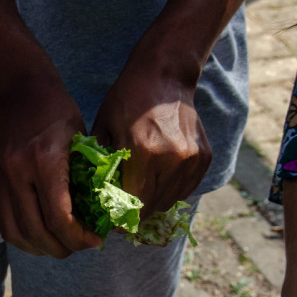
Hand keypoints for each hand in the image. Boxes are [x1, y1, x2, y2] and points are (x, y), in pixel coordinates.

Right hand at [0, 71, 102, 257]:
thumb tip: (102, 215)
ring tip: (61, 246)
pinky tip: (42, 236)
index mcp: (44, 162)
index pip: (59, 218)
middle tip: (82, 246)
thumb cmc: (59, 112)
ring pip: (15, 233)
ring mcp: (1, 179)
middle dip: (62, 248)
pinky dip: (24, 237)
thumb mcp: (82, 140)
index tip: (96, 240)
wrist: (21, 90)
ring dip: (40, 248)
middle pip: (37, 232)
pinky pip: (5, 222)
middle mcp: (18, 173)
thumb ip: (87, 177)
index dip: (79, 238)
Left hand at [91, 37, 210, 217]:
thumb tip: (93, 199)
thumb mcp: (104, 127)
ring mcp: (192, 160)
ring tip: (139, 193)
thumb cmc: (127, 100)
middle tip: (122, 210)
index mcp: (144, 153)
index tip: (110, 220)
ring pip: (169, 202)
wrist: (165, 76)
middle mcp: (172, 160)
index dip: (120, 217)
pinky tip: (157, 179)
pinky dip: (170, 191)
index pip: (133, 203)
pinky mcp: (204, 158)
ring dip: (153, 203)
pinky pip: (185, 189)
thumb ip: (100, 165)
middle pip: (152, 207)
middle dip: (135, 213)